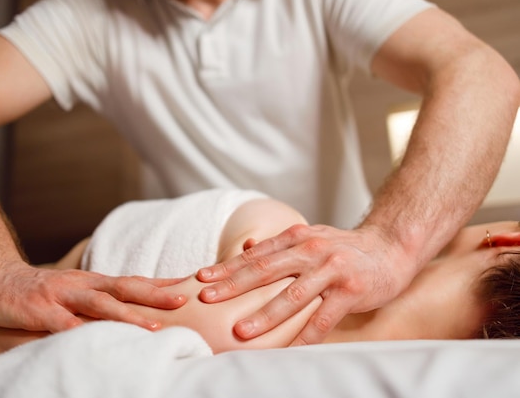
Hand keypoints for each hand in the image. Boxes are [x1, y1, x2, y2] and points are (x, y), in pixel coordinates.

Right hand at [0, 261, 186, 332]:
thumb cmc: (42, 292)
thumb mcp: (75, 294)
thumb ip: (100, 302)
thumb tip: (133, 313)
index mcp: (94, 282)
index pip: (135, 281)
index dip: (162, 284)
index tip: (191, 287)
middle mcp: (83, 285)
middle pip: (125, 288)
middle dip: (156, 294)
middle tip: (185, 300)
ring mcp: (62, 296)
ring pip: (101, 304)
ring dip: (129, 314)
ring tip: (154, 325)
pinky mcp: (41, 310)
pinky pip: (62, 322)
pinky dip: (81, 330)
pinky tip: (96, 338)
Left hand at [196, 224, 417, 344]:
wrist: (390, 247)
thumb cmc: (342, 248)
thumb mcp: (309, 238)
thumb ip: (279, 246)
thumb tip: (244, 247)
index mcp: (296, 239)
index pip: (255, 255)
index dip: (227, 267)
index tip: (201, 278)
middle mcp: (311, 251)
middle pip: (265, 271)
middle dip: (233, 286)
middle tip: (207, 299)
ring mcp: (331, 270)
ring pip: (292, 296)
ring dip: (264, 316)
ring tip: (240, 331)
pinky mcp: (350, 291)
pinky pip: (323, 319)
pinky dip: (305, 337)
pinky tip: (288, 351)